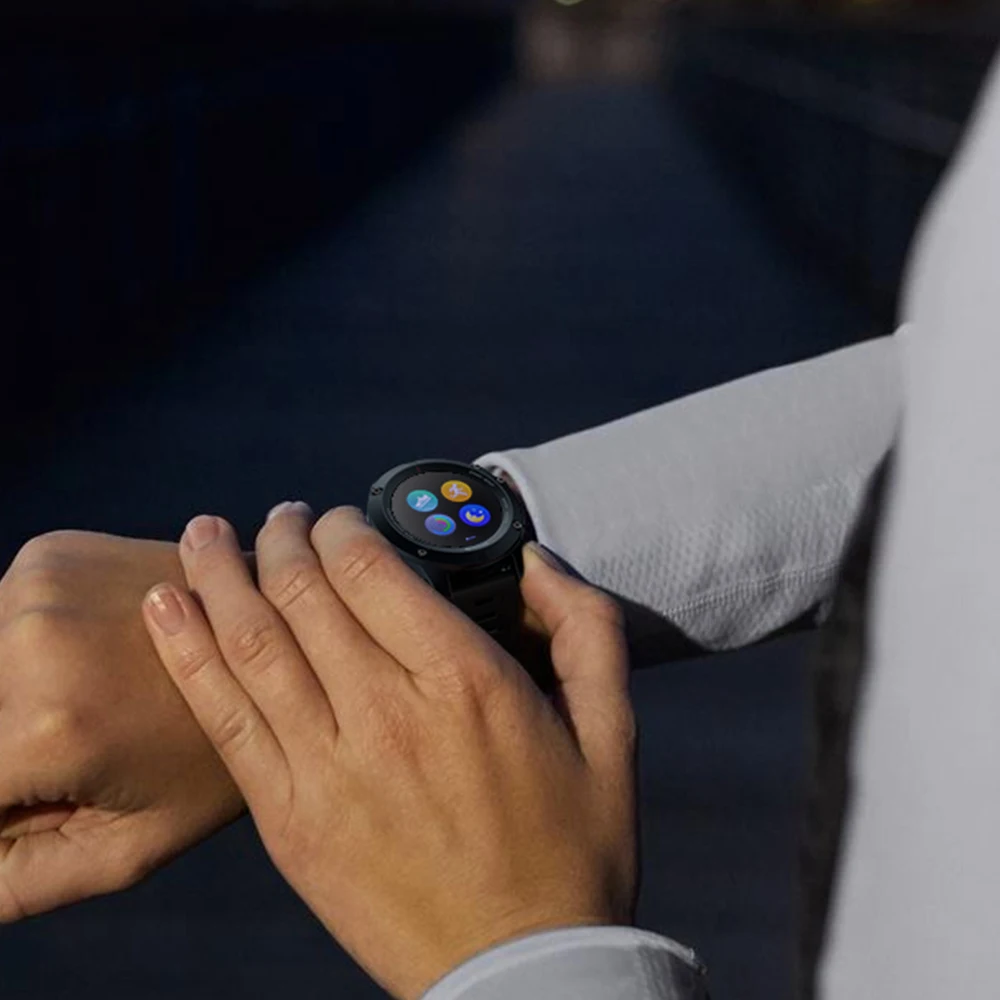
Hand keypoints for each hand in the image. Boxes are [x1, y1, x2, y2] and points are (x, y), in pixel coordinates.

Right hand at [0, 531, 246, 921]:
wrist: (279, 639)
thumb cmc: (209, 759)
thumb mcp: (126, 845)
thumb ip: (17, 879)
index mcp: (47, 725)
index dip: (7, 801)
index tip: (53, 793)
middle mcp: (30, 639)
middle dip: (7, 748)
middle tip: (81, 750)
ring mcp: (37, 583)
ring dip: (9, 697)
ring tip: (87, 705)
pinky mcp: (49, 552)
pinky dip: (19, 650)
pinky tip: (87, 659)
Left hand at [142, 505, 637, 999]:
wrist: (520, 970)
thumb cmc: (572, 848)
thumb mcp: (613, 731)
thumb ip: (585, 628)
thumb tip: (537, 562)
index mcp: (465, 682)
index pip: (369, 569)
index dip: (341, 528)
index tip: (338, 521)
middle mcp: (386, 713)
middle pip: (302, 592)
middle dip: (281, 538)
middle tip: (279, 518)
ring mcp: (327, 768)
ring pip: (251, 642)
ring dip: (218, 574)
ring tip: (203, 532)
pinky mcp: (287, 818)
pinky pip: (223, 718)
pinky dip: (187, 653)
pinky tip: (165, 604)